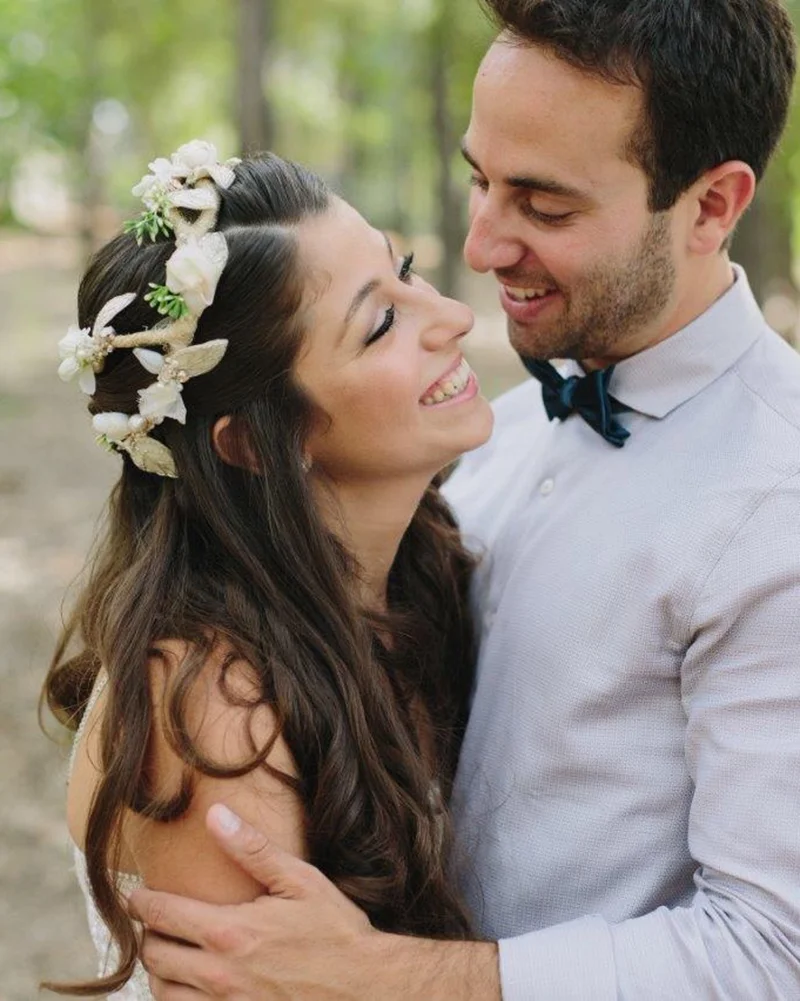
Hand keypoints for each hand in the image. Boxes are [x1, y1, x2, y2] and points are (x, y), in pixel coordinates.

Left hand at [128, 804, 499, 1000]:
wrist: (365, 988)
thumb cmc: (336, 932)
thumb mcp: (300, 881)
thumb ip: (252, 849)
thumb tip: (214, 815)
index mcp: (231, 932)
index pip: (163, 914)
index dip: (142, 902)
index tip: (137, 895)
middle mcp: (220, 974)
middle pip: (155, 956)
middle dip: (148, 936)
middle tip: (154, 923)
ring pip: (163, 993)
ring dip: (159, 972)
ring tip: (169, 954)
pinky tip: (191, 988)